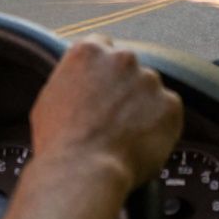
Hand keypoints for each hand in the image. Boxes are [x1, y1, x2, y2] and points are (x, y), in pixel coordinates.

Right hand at [29, 38, 182, 192]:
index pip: (103, 47)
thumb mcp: (49, 100)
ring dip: (142, 107)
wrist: (82, 171)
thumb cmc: (59, 143)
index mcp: (89, 52)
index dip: (103, 71)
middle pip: (129, 68)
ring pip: (150, 91)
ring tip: (125, 136)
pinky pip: (168, 113)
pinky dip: (160, 127)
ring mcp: (149, 80)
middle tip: (113, 117)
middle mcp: (122, 59)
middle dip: (124, 88)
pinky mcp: (170, 104)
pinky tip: (140, 143)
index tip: (103, 86)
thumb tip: (76, 85)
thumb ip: (70, 81)